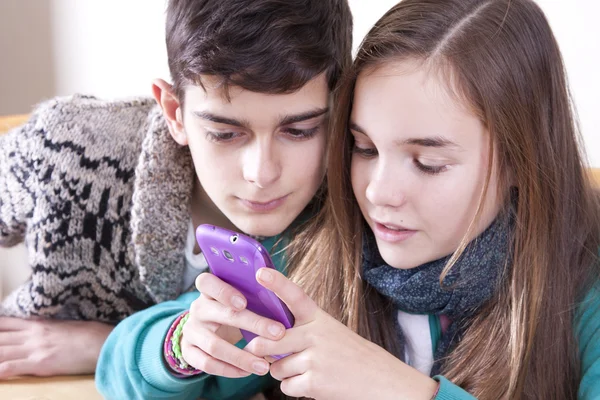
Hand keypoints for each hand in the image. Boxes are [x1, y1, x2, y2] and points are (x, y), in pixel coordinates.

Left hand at [0, 317, 112, 377]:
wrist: (101, 342)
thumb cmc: (89, 334)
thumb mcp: (64, 326)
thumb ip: (48, 329)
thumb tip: (42, 333)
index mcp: (38, 323)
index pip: (5, 323)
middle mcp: (32, 334)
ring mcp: (35, 348)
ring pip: (0, 351)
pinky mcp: (39, 363)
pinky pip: (10, 367)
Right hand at [180, 272, 285, 377]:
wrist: (203, 330)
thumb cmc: (230, 311)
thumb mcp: (236, 299)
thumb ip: (252, 298)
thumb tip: (284, 307)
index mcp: (209, 290)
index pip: (207, 282)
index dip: (224, 291)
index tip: (244, 302)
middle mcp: (198, 308)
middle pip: (221, 314)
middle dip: (252, 323)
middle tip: (278, 333)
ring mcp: (191, 330)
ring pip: (214, 345)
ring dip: (241, 357)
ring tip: (264, 365)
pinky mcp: (188, 351)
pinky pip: (207, 363)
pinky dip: (229, 370)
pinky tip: (246, 372)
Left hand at [246, 268, 438, 399]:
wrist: (381, 380)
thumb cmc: (352, 356)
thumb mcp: (331, 333)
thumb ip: (301, 333)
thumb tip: (264, 344)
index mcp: (319, 318)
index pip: (295, 296)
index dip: (277, 283)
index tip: (260, 273)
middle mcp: (316, 335)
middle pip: (271, 340)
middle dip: (260, 349)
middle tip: (256, 349)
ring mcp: (315, 358)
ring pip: (277, 367)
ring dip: (285, 372)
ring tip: (307, 370)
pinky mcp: (314, 382)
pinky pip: (286, 386)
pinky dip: (294, 388)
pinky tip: (312, 383)